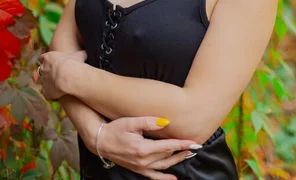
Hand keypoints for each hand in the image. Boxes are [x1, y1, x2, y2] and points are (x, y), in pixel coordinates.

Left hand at [36, 49, 86, 100]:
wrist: (69, 76)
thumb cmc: (74, 63)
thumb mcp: (79, 55)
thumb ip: (80, 53)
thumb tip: (86, 52)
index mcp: (49, 58)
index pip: (42, 58)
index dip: (44, 61)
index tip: (48, 62)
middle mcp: (43, 69)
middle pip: (41, 70)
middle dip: (46, 73)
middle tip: (55, 75)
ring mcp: (43, 81)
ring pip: (44, 83)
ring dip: (50, 84)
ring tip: (59, 86)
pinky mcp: (45, 92)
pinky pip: (47, 94)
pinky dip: (52, 95)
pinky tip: (60, 96)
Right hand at [86, 116, 202, 179]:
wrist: (100, 141)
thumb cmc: (115, 128)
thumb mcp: (131, 122)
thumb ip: (149, 122)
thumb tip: (166, 122)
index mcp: (143, 148)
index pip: (168, 146)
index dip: (182, 144)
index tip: (194, 142)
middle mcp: (143, 161)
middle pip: (168, 156)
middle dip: (182, 151)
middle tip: (195, 145)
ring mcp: (140, 167)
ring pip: (163, 166)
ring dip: (177, 161)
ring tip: (188, 155)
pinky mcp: (137, 170)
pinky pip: (154, 176)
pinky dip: (164, 178)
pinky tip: (173, 178)